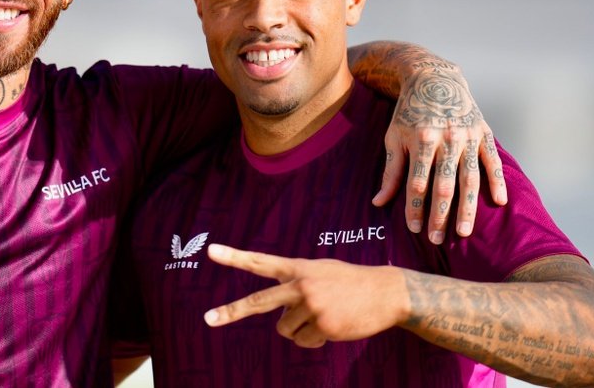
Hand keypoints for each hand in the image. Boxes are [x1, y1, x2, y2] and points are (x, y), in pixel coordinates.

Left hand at [202, 244, 406, 347]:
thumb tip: (280, 321)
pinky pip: (304, 341)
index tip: (210, 251)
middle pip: (258, 302)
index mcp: (298, 268)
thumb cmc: (351, 283)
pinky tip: (334, 325)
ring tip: (325, 316)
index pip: (260, 262)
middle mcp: (300, 285)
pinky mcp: (323, 326)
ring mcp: (311, 306)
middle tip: (207, 318)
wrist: (386, 292)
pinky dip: (315, 339)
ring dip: (300, 330)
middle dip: (230, 311)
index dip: (234, 257)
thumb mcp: (320, 272)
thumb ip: (296, 287)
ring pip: (285, 330)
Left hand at [373, 65, 505, 242]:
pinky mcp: (484, 132)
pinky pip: (492, 161)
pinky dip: (498, 181)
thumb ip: (391, 171)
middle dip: (440, 214)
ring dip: (468, 208)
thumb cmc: (408, 113)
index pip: (417, 182)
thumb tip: (378, 203)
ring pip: (470, 178)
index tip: (413, 229)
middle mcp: (446, 139)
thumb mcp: (394, 137)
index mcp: (421, 140)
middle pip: (444, 184)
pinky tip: (500, 203)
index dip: (415, 207)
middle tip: (438, 239)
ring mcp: (468, 136)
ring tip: (463, 233)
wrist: (434, 80)